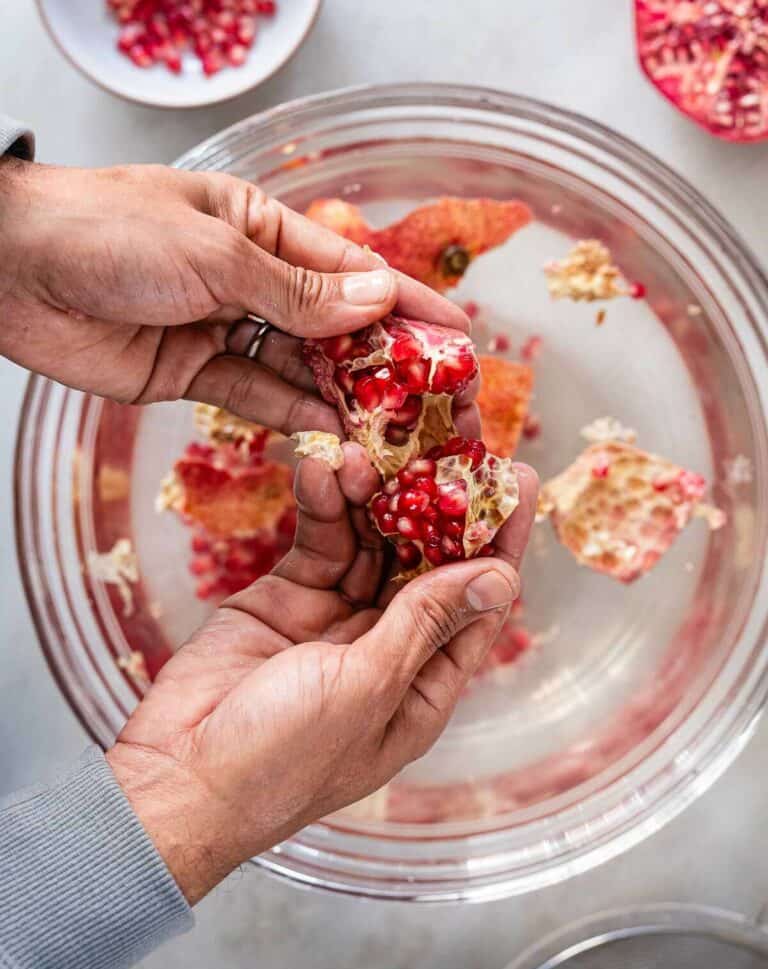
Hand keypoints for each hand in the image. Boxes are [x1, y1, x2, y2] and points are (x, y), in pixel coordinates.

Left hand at [0, 158, 470, 436]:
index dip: (407, 306)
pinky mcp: (192, 373)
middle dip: (381, 362)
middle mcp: (250, 280)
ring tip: (388, 431)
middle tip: (430, 403)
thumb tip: (375, 306)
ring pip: (298, 367)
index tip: (457, 337)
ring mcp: (223, 328)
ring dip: (341, 396)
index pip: (350, 272)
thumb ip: (295, 292)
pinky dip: (289, 414)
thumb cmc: (112, 234)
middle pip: (332, 326)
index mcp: (261, 230)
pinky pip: (254, 394)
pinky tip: (328, 434)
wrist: (11, 271)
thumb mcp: (215, 256)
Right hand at [107, 449, 537, 903]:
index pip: (476, 604)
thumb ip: (424, 623)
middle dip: (436, 505)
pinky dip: (322, 505)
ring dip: (372, 497)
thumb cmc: (283, 756)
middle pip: (426, 564)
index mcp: (422, 688)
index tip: (518, 482)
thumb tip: (498, 577)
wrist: (178, 775)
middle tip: (447, 442)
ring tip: (365, 452)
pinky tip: (322, 468)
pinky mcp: (287, 597)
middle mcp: (387, 650)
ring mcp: (335, 620)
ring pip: (370, 544)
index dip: (499, 543)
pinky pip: (318, 542)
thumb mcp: (366, 686)